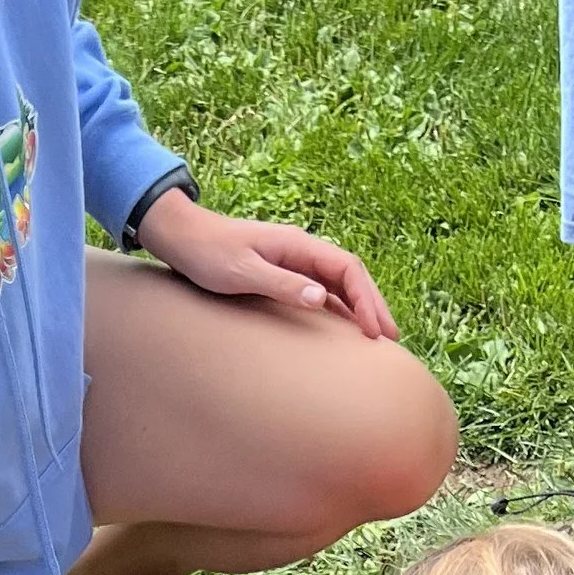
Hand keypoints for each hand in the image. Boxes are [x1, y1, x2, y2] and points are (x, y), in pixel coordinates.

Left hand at [140, 193, 398, 339]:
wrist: (182, 237)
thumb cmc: (207, 254)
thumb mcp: (242, 273)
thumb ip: (282, 284)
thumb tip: (322, 299)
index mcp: (297, 245)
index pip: (346, 269)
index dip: (366, 299)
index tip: (375, 329)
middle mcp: (301, 250)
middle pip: (350, 275)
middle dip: (373, 305)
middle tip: (392, 337)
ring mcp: (293, 261)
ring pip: (338, 284)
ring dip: (359, 307)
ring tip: (377, 336)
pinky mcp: (283, 273)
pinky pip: (321, 290)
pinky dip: (338, 308)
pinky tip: (345, 328)